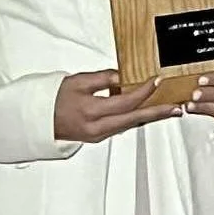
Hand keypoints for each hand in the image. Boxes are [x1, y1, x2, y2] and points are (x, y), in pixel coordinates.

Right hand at [53, 71, 179, 143]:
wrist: (37, 120)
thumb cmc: (53, 99)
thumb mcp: (76, 81)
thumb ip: (102, 79)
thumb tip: (123, 77)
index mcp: (91, 111)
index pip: (126, 101)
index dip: (143, 91)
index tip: (157, 81)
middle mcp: (97, 128)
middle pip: (134, 119)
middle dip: (157, 113)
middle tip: (176, 108)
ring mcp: (98, 135)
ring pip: (130, 125)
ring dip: (149, 117)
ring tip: (168, 111)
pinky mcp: (98, 137)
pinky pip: (121, 127)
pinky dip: (135, 119)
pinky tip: (146, 113)